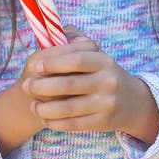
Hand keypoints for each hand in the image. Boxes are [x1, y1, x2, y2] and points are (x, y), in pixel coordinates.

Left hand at [0, 30, 99, 156]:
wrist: (132, 101)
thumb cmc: (103, 73)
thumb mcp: (97, 55)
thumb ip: (75, 42)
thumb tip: (53, 34)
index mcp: (104, 61)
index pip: (76, 59)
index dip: (53, 63)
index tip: (35, 66)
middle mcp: (108, 81)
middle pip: (69, 85)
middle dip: (43, 87)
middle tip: (26, 86)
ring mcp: (107, 103)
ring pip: (69, 108)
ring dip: (45, 108)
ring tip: (32, 106)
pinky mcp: (103, 122)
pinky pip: (74, 124)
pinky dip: (56, 122)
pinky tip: (45, 118)